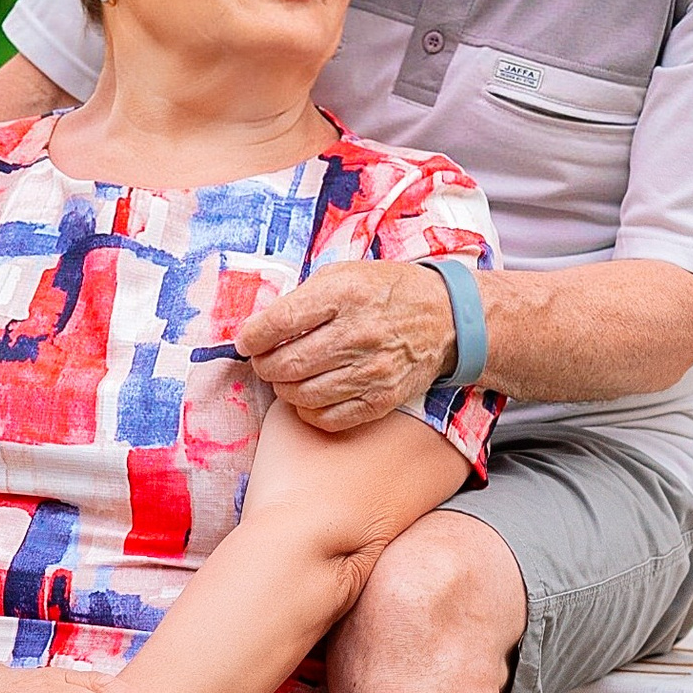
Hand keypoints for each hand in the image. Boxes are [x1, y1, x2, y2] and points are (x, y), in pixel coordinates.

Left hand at [236, 259, 457, 433]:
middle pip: (287, 363)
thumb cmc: (387, 293)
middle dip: (264, 366)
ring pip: (302, 395)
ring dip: (283, 389)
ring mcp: (371, 370)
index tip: (246, 341)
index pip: (280, 322)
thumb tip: (259, 329)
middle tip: (263, 360)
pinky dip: (307, 411)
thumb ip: (303, 299)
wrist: (446, 318)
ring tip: (285, 376)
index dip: (252, 337)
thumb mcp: (345, 274)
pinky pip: (327, 418)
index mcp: (345, 294)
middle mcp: (358, 333)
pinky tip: (307, 396)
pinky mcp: (380, 399)